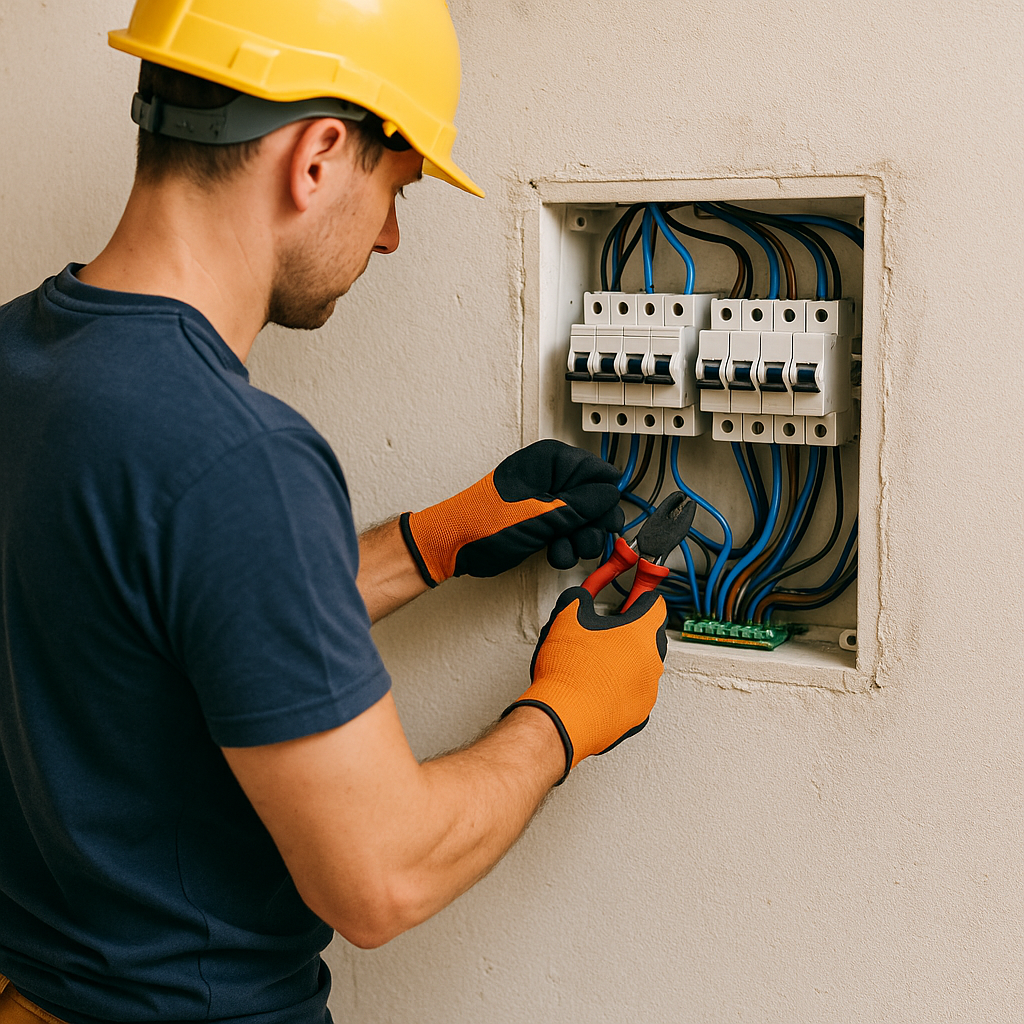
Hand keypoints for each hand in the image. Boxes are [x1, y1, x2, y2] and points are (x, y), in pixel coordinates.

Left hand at [400, 440, 623, 586]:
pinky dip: (566, 547)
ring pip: (586, 521)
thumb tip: (611, 496)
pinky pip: (570, 534)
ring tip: (562, 548)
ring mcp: (548, 501)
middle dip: (593, 525)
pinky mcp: (544, 523)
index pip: (598, 471)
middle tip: (585, 539)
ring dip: (580, 541)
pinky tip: (553, 553)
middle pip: (596, 499)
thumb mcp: (540, 514)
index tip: (605, 518)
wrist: (454, 547)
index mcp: (550, 460)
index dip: (605, 497)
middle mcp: (551, 476)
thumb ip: (581, 505)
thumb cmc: (481, 522)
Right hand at [503, 586, 667, 782]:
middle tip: (606, 630)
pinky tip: (597, 686)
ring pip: (642, 667)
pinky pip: (634, 693)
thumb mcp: (567, 617)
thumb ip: (580, 597)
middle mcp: (652, 662)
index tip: (634, 596)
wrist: (561, 719)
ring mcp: (648, 692)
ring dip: (625, 661)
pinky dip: (621, 688)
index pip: (655, 604)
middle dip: (632, 631)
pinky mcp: (638, 715)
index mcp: (641, 633)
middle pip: (650, 636)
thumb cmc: (567, 672)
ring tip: (595, 663)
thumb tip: (582, 595)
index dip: (641, 596)